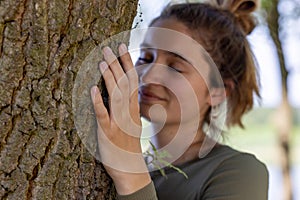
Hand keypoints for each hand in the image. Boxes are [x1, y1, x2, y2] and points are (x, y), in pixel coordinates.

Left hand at [91, 44, 150, 194]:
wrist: (130, 169)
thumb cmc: (128, 146)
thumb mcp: (132, 123)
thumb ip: (128, 107)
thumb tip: (123, 91)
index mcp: (133, 109)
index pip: (132, 81)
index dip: (127, 63)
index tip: (122, 47)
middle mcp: (128, 113)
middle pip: (124, 84)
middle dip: (117, 65)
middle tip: (109, 47)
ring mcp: (118, 122)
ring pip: (115, 96)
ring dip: (109, 78)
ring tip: (102, 61)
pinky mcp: (108, 133)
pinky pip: (103, 116)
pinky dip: (98, 102)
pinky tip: (93, 89)